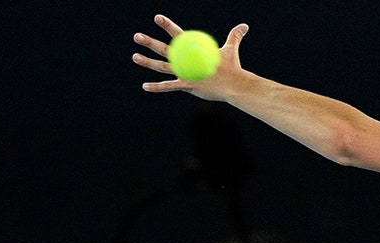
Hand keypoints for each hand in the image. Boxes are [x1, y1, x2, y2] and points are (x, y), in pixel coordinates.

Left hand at [132, 14, 248, 101]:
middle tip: (137, 36)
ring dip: (147, 62)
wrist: (236, 86)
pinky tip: (144, 86)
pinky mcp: (188, 86)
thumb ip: (235, 37)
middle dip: (150, 42)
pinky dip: (157, 87)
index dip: (167, 25)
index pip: (179, 34)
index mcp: (195, 50)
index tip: (157, 18)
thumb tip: (245, 25)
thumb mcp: (232, 50)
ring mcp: (186, 73)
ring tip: (135, 56)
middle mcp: (188, 60)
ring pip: (162, 66)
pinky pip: (169, 86)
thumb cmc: (234, 68)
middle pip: (165, 49)